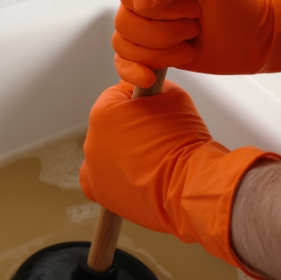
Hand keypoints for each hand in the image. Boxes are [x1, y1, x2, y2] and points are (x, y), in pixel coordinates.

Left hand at [79, 79, 280, 269]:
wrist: (189, 183)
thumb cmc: (183, 139)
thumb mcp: (173, 95)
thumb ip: (152, 85)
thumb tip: (147, 86)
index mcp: (103, 113)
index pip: (115, 97)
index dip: (137, 102)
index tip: (153, 111)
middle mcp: (91, 141)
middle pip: (109, 128)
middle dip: (128, 130)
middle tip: (156, 138)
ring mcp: (92, 170)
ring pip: (105, 154)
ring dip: (121, 155)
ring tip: (150, 162)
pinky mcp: (100, 194)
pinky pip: (102, 180)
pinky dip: (116, 179)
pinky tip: (134, 179)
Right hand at [114, 0, 274, 86]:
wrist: (256, 37)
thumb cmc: (239, 4)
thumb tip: (140, 3)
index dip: (159, 9)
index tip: (193, 10)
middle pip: (124, 22)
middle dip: (163, 33)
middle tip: (194, 28)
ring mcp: (146, 26)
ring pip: (124, 44)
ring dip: (160, 52)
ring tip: (188, 45)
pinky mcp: (150, 51)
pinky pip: (122, 62)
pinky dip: (133, 72)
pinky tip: (150, 76)